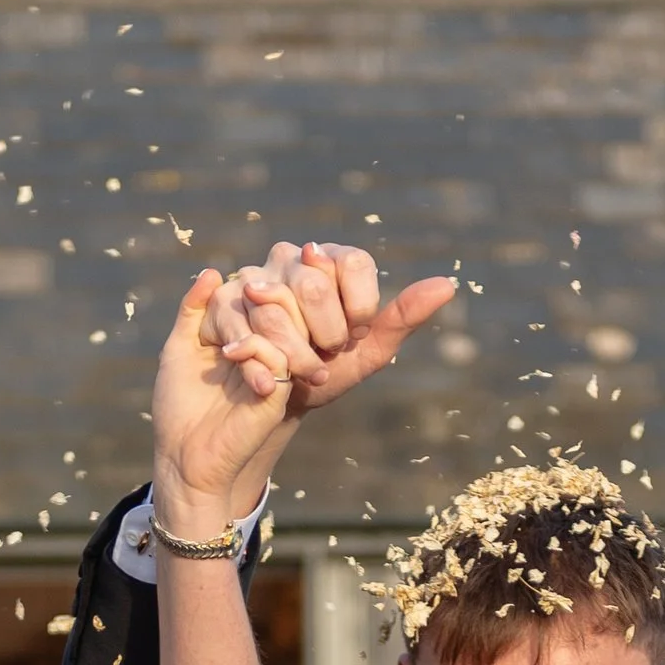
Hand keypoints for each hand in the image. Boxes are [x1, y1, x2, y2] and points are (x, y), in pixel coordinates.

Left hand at [149, 264, 314, 536]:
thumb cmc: (178, 409)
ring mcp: (271, 370)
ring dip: (251, 325)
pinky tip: (232, 357)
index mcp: (240, 336)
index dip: (230, 296)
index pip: (249, 294)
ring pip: (281, 322)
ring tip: (225, 349)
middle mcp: (261, 350)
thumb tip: (212, 272)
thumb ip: (192, 311)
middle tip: (217, 333)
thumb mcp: (178, 350)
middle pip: (271, 301)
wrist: (184, 459)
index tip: (205, 326)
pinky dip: (256, 347)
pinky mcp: (277, 391)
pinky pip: (279, 353)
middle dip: (245, 307)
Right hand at [216, 239, 457, 418]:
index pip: (354, 264)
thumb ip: (402, 318)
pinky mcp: (217, 302)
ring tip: (292, 371)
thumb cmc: (321, 374)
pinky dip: (252, 358)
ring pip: (274, 304)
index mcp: (330, 261)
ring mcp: (250, 275)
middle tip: (322, 357)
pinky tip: (263, 377)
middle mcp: (289, 258)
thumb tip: (447, 284)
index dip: (357, 312)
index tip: (350, 339)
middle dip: (325, 335)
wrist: (269, 406)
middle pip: (315, 283)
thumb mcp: (365, 354)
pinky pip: (238, 320)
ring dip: (290, 354)